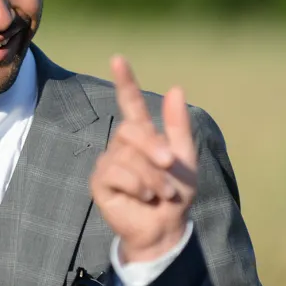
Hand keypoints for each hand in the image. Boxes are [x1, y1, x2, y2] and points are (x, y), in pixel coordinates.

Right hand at [89, 55, 197, 262]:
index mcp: (143, 135)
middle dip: (154, 149)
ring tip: (162, 194)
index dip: (125, 81)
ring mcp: (109, 162)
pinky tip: (143, 198)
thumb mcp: (185, 158)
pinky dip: (138, 187)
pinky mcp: (100, 182)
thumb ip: (178, 125)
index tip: (118, 58)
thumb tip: (176, 88)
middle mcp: (122, 145)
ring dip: (153, 178)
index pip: (129, 102)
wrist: (166, 227)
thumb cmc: (176, 194)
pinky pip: (117, 173)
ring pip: (128, 156)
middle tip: (169, 166)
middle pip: (131, 131)